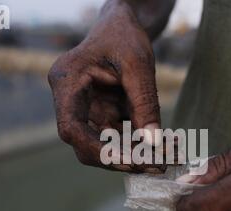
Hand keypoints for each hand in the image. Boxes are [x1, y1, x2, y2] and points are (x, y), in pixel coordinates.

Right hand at [48, 1, 162, 172]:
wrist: (124, 24)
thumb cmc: (125, 35)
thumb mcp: (138, 65)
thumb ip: (145, 103)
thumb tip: (154, 143)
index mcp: (66, 82)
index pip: (71, 128)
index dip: (96, 150)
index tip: (127, 161)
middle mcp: (71, 100)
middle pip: (85, 143)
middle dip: (118, 158)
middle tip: (154, 166)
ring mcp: (86, 108)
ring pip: (104, 144)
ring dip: (132, 155)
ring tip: (164, 160)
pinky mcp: (102, 113)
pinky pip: (118, 136)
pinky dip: (139, 144)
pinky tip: (163, 147)